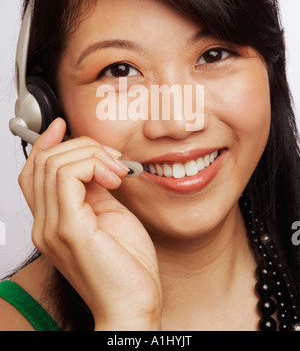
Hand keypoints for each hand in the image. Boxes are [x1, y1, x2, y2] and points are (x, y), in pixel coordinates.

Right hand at [18, 118, 161, 329]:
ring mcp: (52, 228)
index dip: (45, 144)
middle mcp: (45, 224)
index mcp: (53, 221)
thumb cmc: (127, 266)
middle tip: (113, 157)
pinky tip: (113, 179)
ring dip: (92, 155)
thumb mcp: (109, 215)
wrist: (134, 304)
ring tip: (117, 171)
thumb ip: (94, 188)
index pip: (33, 172)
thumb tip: (95, 161)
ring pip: (55, 164)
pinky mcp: (69, 230)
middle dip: (82, 146)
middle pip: (44, 162)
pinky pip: (68, 177)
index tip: (63, 126)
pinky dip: (93, 166)